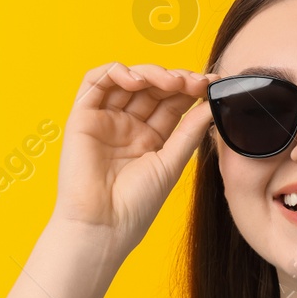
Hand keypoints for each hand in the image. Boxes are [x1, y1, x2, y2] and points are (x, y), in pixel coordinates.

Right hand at [49, 62, 220, 247]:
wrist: (104, 226)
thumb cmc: (137, 204)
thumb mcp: (172, 162)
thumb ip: (190, 130)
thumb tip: (214, 102)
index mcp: (150, 138)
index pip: (172, 102)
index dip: (191, 88)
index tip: (213, 83)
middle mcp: (128, 125)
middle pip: (152, 87)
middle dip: (176, 78)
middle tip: (195, 82)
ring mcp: (105, 119)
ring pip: (127, 79)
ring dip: (151, 73)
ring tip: (171, 82)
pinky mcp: (82, 116)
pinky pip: (95, 81)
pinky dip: (116, 72)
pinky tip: (137, 80)